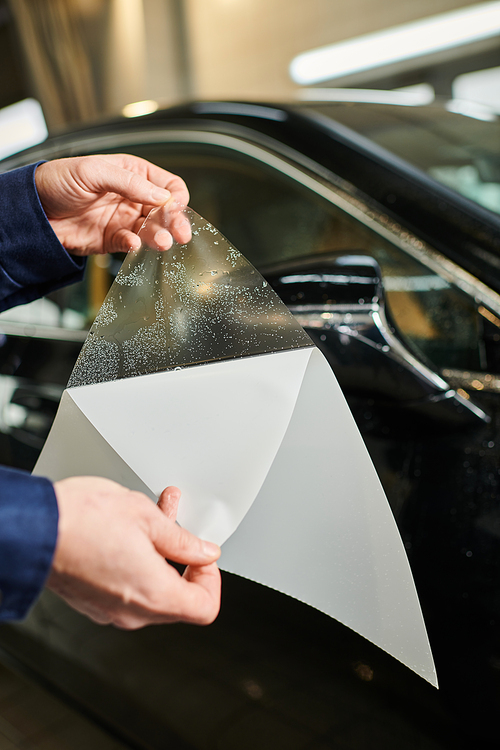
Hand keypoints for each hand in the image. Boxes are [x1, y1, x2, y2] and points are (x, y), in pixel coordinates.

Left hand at [35, 154, 191, 255]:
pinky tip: (133, 244)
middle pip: (165, 211)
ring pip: (152, 230)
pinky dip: (135, 246)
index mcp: (132, 174)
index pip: (167, 185)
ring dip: (159, 237)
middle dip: (175, 222)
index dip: (175, 196)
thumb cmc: (57, 181)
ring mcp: (124, 220)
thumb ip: (129, 182)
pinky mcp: (113, 240)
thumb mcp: (93, 172)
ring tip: (163, 242)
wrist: (33, 210)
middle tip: (180, 233)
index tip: (175, 207)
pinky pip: (131, 244)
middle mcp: (132, 197)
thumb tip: (161, 195)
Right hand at [48, 477, 220, 628]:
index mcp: (154, 596)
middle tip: (177, 524)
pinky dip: (136, 561)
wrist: (33, 528)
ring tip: (152, 515)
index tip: (202, 553)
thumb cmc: (82, 522)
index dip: (211, 578)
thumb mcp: (146, 517)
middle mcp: (133, 613)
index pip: (205, 607)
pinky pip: (127, 587)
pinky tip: (128, 528)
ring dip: (159, 554)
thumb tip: (203, 551)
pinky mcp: (92, 600)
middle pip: (179, 598)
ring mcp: (110, 610)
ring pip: (152, 588)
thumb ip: (182, 539)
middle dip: (183, 558)